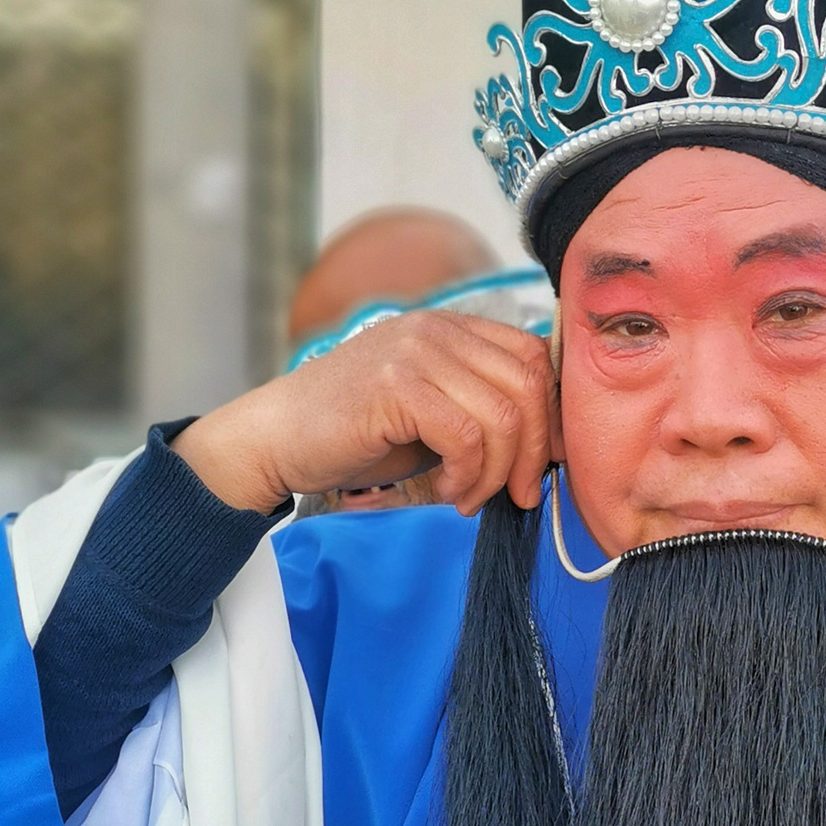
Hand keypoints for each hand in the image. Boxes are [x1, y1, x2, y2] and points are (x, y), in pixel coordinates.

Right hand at [171, 312, 557, 514]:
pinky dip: (468, 475)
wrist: (276, 438)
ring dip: (496, 472)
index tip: (542, 463)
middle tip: (518, 495)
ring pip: (502, 414)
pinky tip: (446, 490)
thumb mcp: (430, 412)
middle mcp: (436, 329)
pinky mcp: (395, 385)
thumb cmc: (353, 434)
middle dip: (532, 451)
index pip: (533, 356)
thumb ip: (479, 409)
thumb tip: (544, 444)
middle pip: (528, 383)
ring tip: (470, 497)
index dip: (549, 415)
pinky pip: (466, 435)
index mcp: (450, 328)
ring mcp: (415, 352)